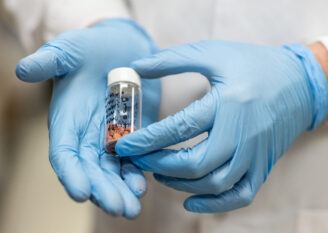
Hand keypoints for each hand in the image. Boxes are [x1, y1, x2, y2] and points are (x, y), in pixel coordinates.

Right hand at [15, 19, 160, 217]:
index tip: (79, 193)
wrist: (121, 47)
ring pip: (112, 170)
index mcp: (67, 119)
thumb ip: (49, 60)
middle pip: (91, 169)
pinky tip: (142, 187)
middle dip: (103, 190)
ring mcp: (110, 136)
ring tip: (132, 209)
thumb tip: (24, 70)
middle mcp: (86, 134)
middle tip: (118, 209)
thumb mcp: (69, 49)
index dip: (71, 173)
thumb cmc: (91, 48)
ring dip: (121, 190)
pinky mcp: (133, 133)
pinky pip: (133, 159)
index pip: (64, 152)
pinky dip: (136, 174)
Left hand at [116, 41, 327, 212]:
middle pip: (196, 163)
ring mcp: (255, 153)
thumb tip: (136, 67)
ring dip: (181, 184)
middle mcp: (243, 133)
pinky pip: (240, 195)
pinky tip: (191, 200)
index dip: (147, 140)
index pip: (179, 128)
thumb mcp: (214, 53)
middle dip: (159, 165)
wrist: (300, 83)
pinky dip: (215, 205)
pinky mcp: (263, 165)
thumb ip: (173, 60)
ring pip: (215, 183)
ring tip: (159, 173)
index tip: (123, 145)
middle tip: (138, 159)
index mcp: (228, 102)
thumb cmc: (254, 65)